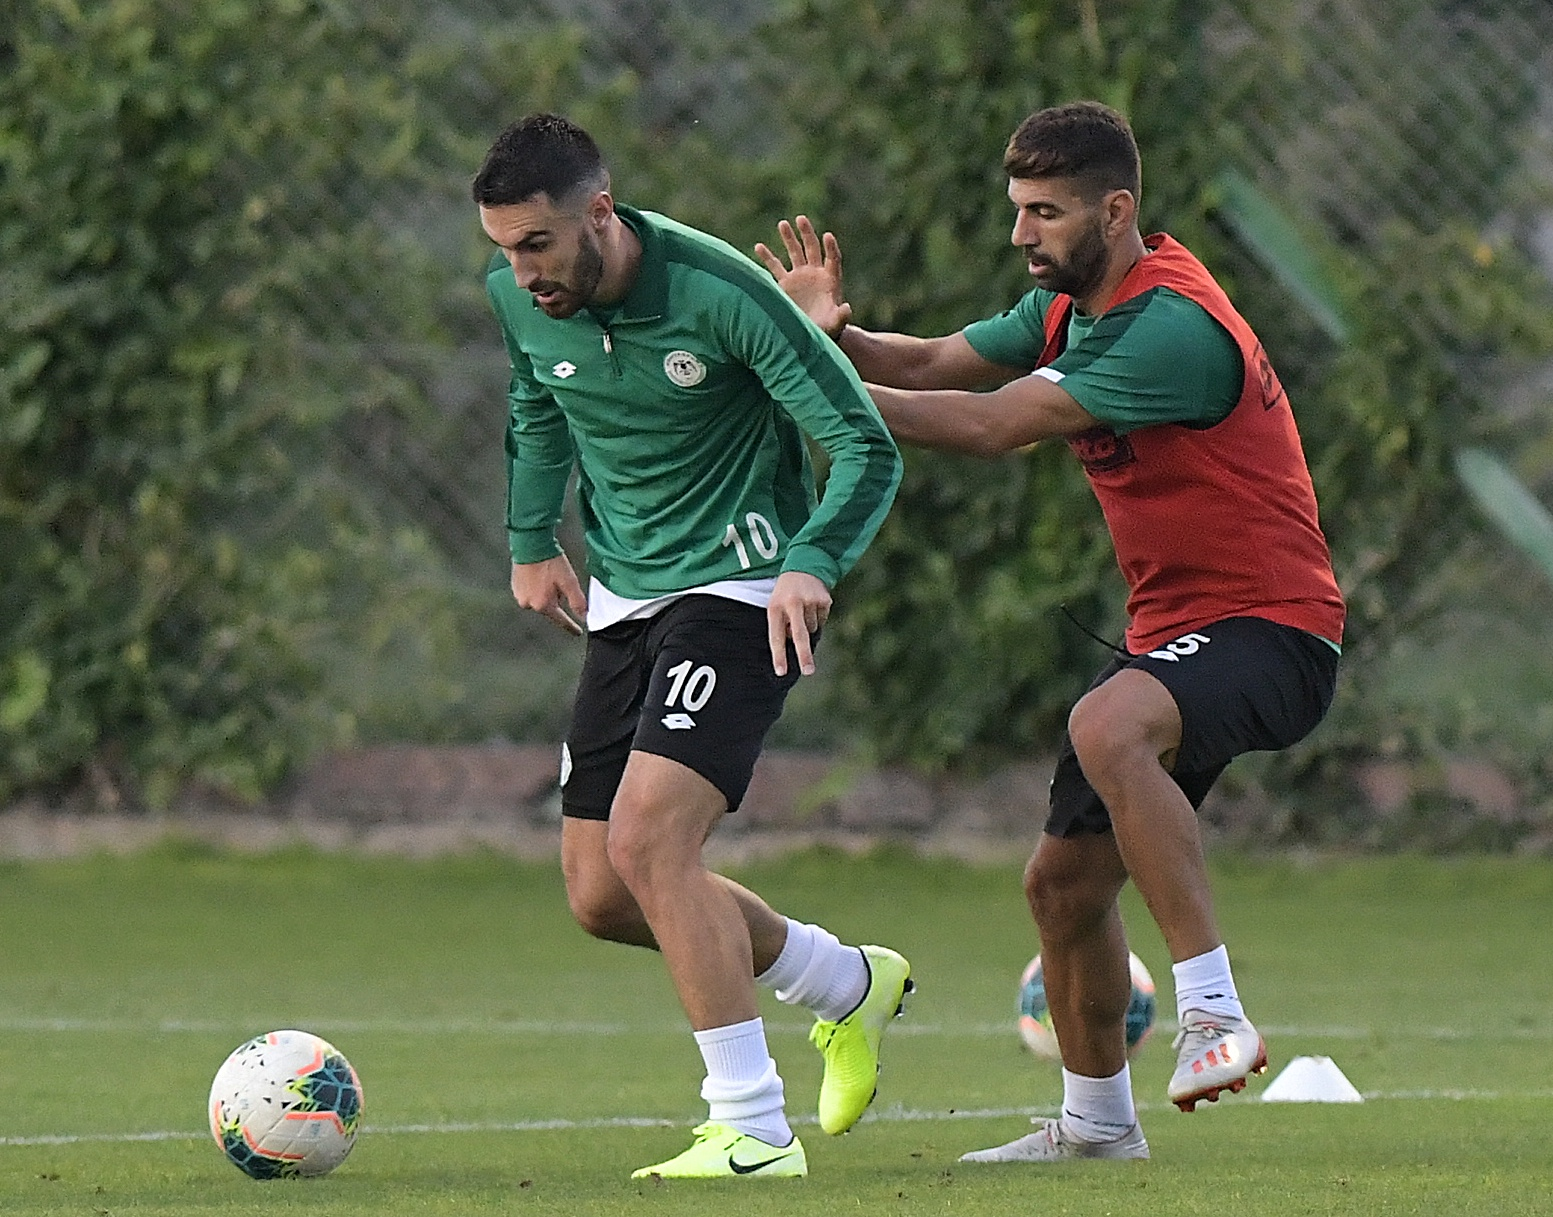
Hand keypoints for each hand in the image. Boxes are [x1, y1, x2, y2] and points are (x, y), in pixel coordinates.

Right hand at [510, 555, 585, 635]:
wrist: (530, 544)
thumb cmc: (550, 562)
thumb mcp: (569, 582)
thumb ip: (577, 602)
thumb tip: (584, 616)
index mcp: (543, 605)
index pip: (560, 620)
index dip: (571, 626)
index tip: (578, 632)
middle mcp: (529, 604)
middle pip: (549, 607)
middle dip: (556, 597)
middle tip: (559, 579)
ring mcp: (519, 595)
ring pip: (539, 598)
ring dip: (546, 591)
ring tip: (548, 574)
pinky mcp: (514, 586)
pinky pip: (530, 591)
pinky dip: (536, 586)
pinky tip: (540, 573)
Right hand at [754, 216, 851, 339]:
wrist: (811, 335)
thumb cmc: (827, 330)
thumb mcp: (836, 324)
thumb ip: (841, 316)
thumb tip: (847, 308)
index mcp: (830, 280)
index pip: (832, 259)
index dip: (831, 248)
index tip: (827, 236)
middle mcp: (815, 274)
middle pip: (812, 248)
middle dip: (807, 234)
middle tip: (801, 219)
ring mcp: (800, 277)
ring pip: (794, 253)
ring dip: (789, 238)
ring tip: (782, 224)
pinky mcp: (785, 284)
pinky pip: (775, 267)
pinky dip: (767, 257)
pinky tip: (758, 246)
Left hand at [767, 570, 830, 676]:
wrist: (803, 567)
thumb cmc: (785, 595)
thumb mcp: (776, 606)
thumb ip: (782, 626)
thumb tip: (796, 647)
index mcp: (775, 607)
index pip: (776, 636)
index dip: (779, 655)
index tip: (781, 672)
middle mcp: (793, 603)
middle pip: (799, 635)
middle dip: (804, 655)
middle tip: (808, 671)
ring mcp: (810, 601)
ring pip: (812, 630)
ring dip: (808, 627)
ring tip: (803, 611)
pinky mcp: (824, 600)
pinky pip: (822, 621)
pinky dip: (817, 618)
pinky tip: (812, 606)